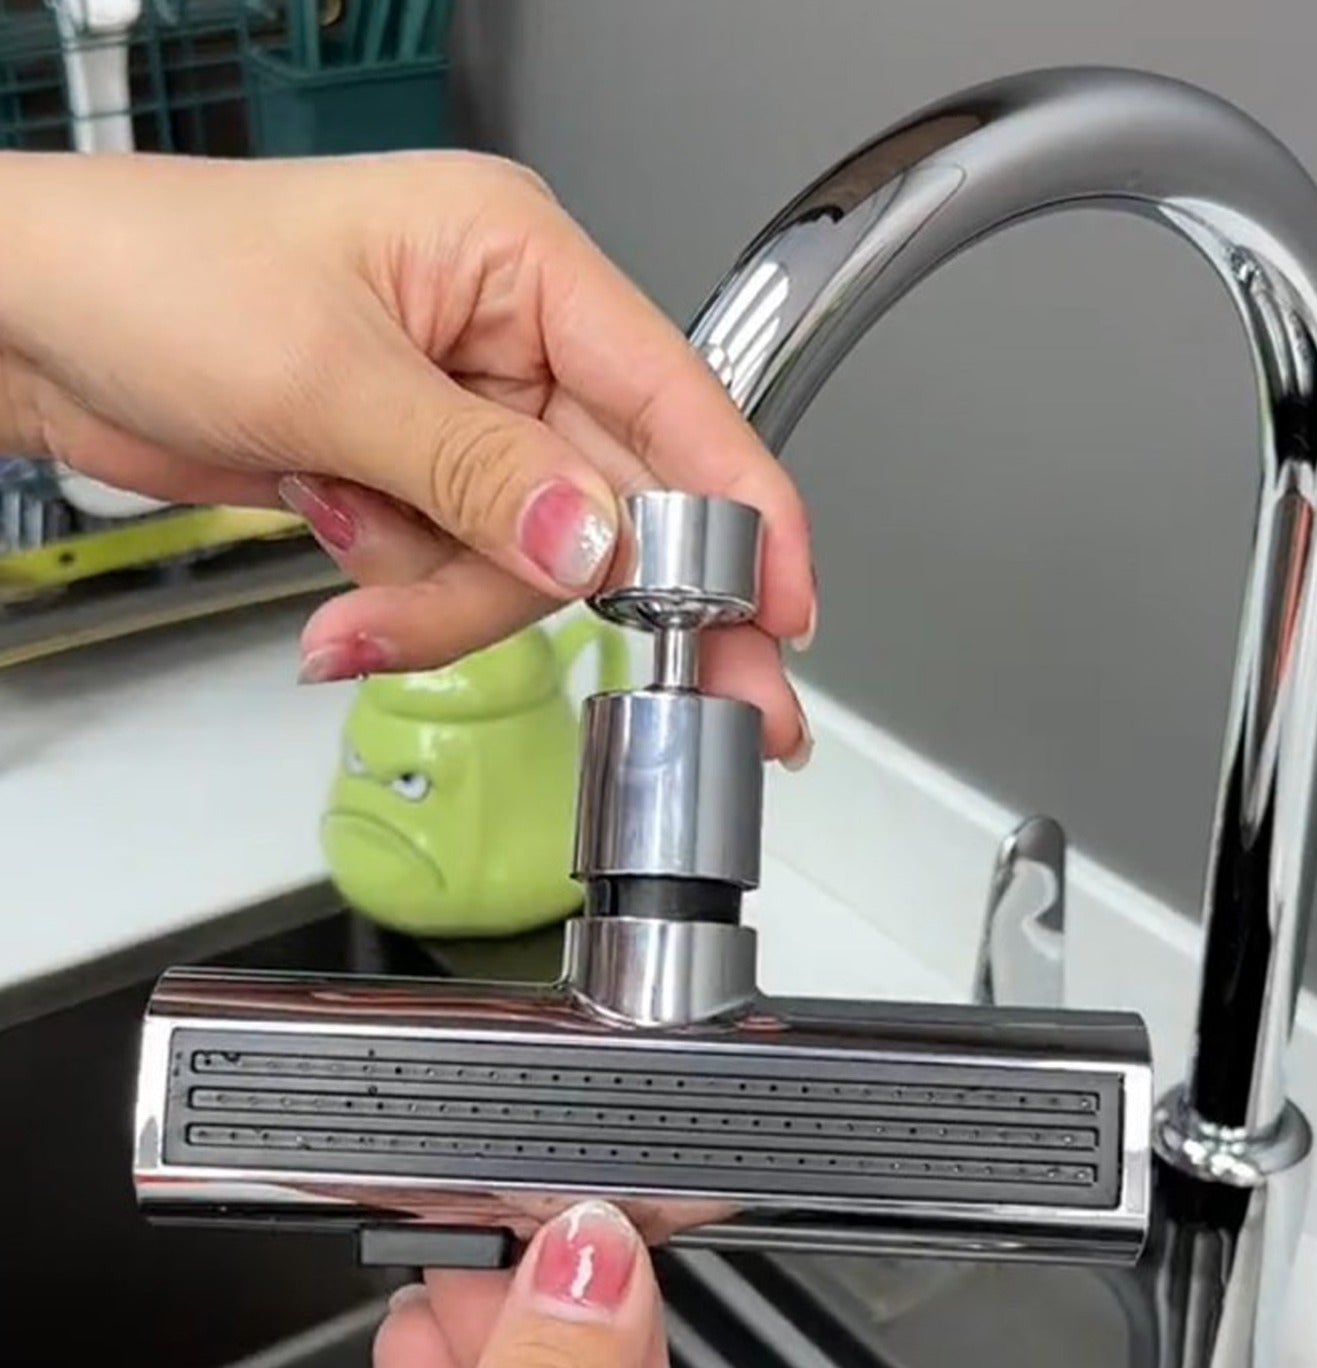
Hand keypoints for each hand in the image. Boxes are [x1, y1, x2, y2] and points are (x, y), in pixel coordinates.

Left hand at [0, 150, 811, 759]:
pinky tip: (343, 585)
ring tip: (360, 599)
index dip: (743, 506)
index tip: (785, 602)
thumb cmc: (149, 277)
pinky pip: (467, 578)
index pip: (674, 394)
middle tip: (722, 699)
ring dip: (453, 607)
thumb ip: (476, 471)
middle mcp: (510, 340)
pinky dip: (410, 605)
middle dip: (623, 602)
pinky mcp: (426, 481)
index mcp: (515, 262)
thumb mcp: (325, 375)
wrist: (33, 326)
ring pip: (535, 564)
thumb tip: (592, 541)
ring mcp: (469, 421)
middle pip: (619, 502)